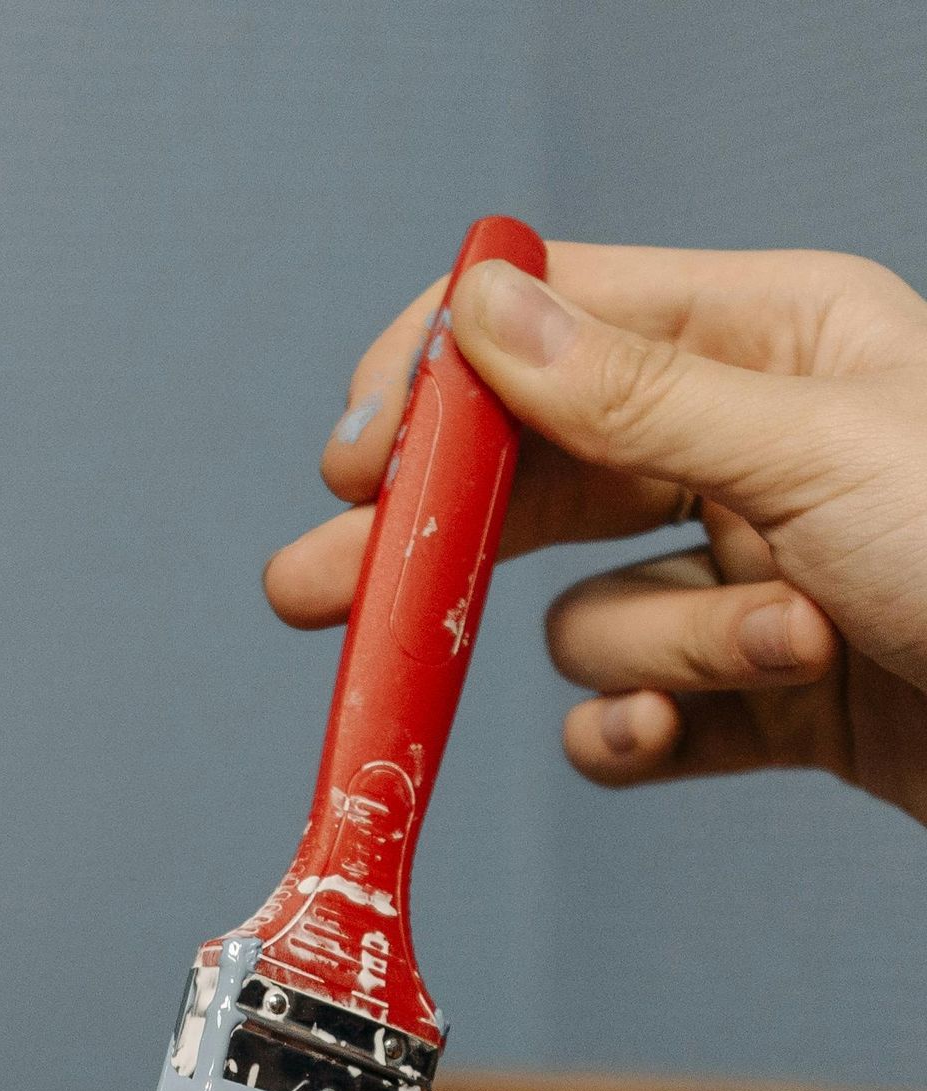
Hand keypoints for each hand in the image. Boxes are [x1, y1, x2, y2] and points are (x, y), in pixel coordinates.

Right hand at [265, 244, 926, 825]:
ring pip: (588, 617)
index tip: (356, 457)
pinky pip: (628, 718)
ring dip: (664, 651)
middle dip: (445, 545)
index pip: (558, 323)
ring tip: (778, 652)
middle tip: (317, 594)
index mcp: (772, 336)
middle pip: (537, 482)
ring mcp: (748, 574)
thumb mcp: (812, 451)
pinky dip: (639, 735)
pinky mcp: (755, 699)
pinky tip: (676, 734)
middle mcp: (749, 446)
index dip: (443, 385)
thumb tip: (481, 315)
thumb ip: (629, 396)